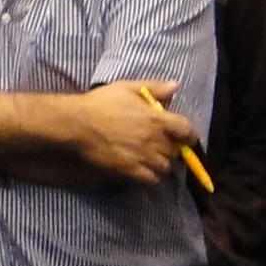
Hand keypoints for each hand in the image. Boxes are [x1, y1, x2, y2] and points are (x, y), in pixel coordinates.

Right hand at [77, 80, 194, 186]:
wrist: (77, 124)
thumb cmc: (101, 103)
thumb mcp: (127, 88)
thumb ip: (154, 88)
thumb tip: (176, 86)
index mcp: (157, 119)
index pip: (187, 131)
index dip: (189, 135)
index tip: (185, 137)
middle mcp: (155, 140)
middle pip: (175, 151)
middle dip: (171, 148)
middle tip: (160, 144)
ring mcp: (144, 158)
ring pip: (165, 167)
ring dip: (161, 163)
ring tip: (151, 158)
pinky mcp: (131, 171)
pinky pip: (152, 180)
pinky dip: (151, 176)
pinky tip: (142, 169)